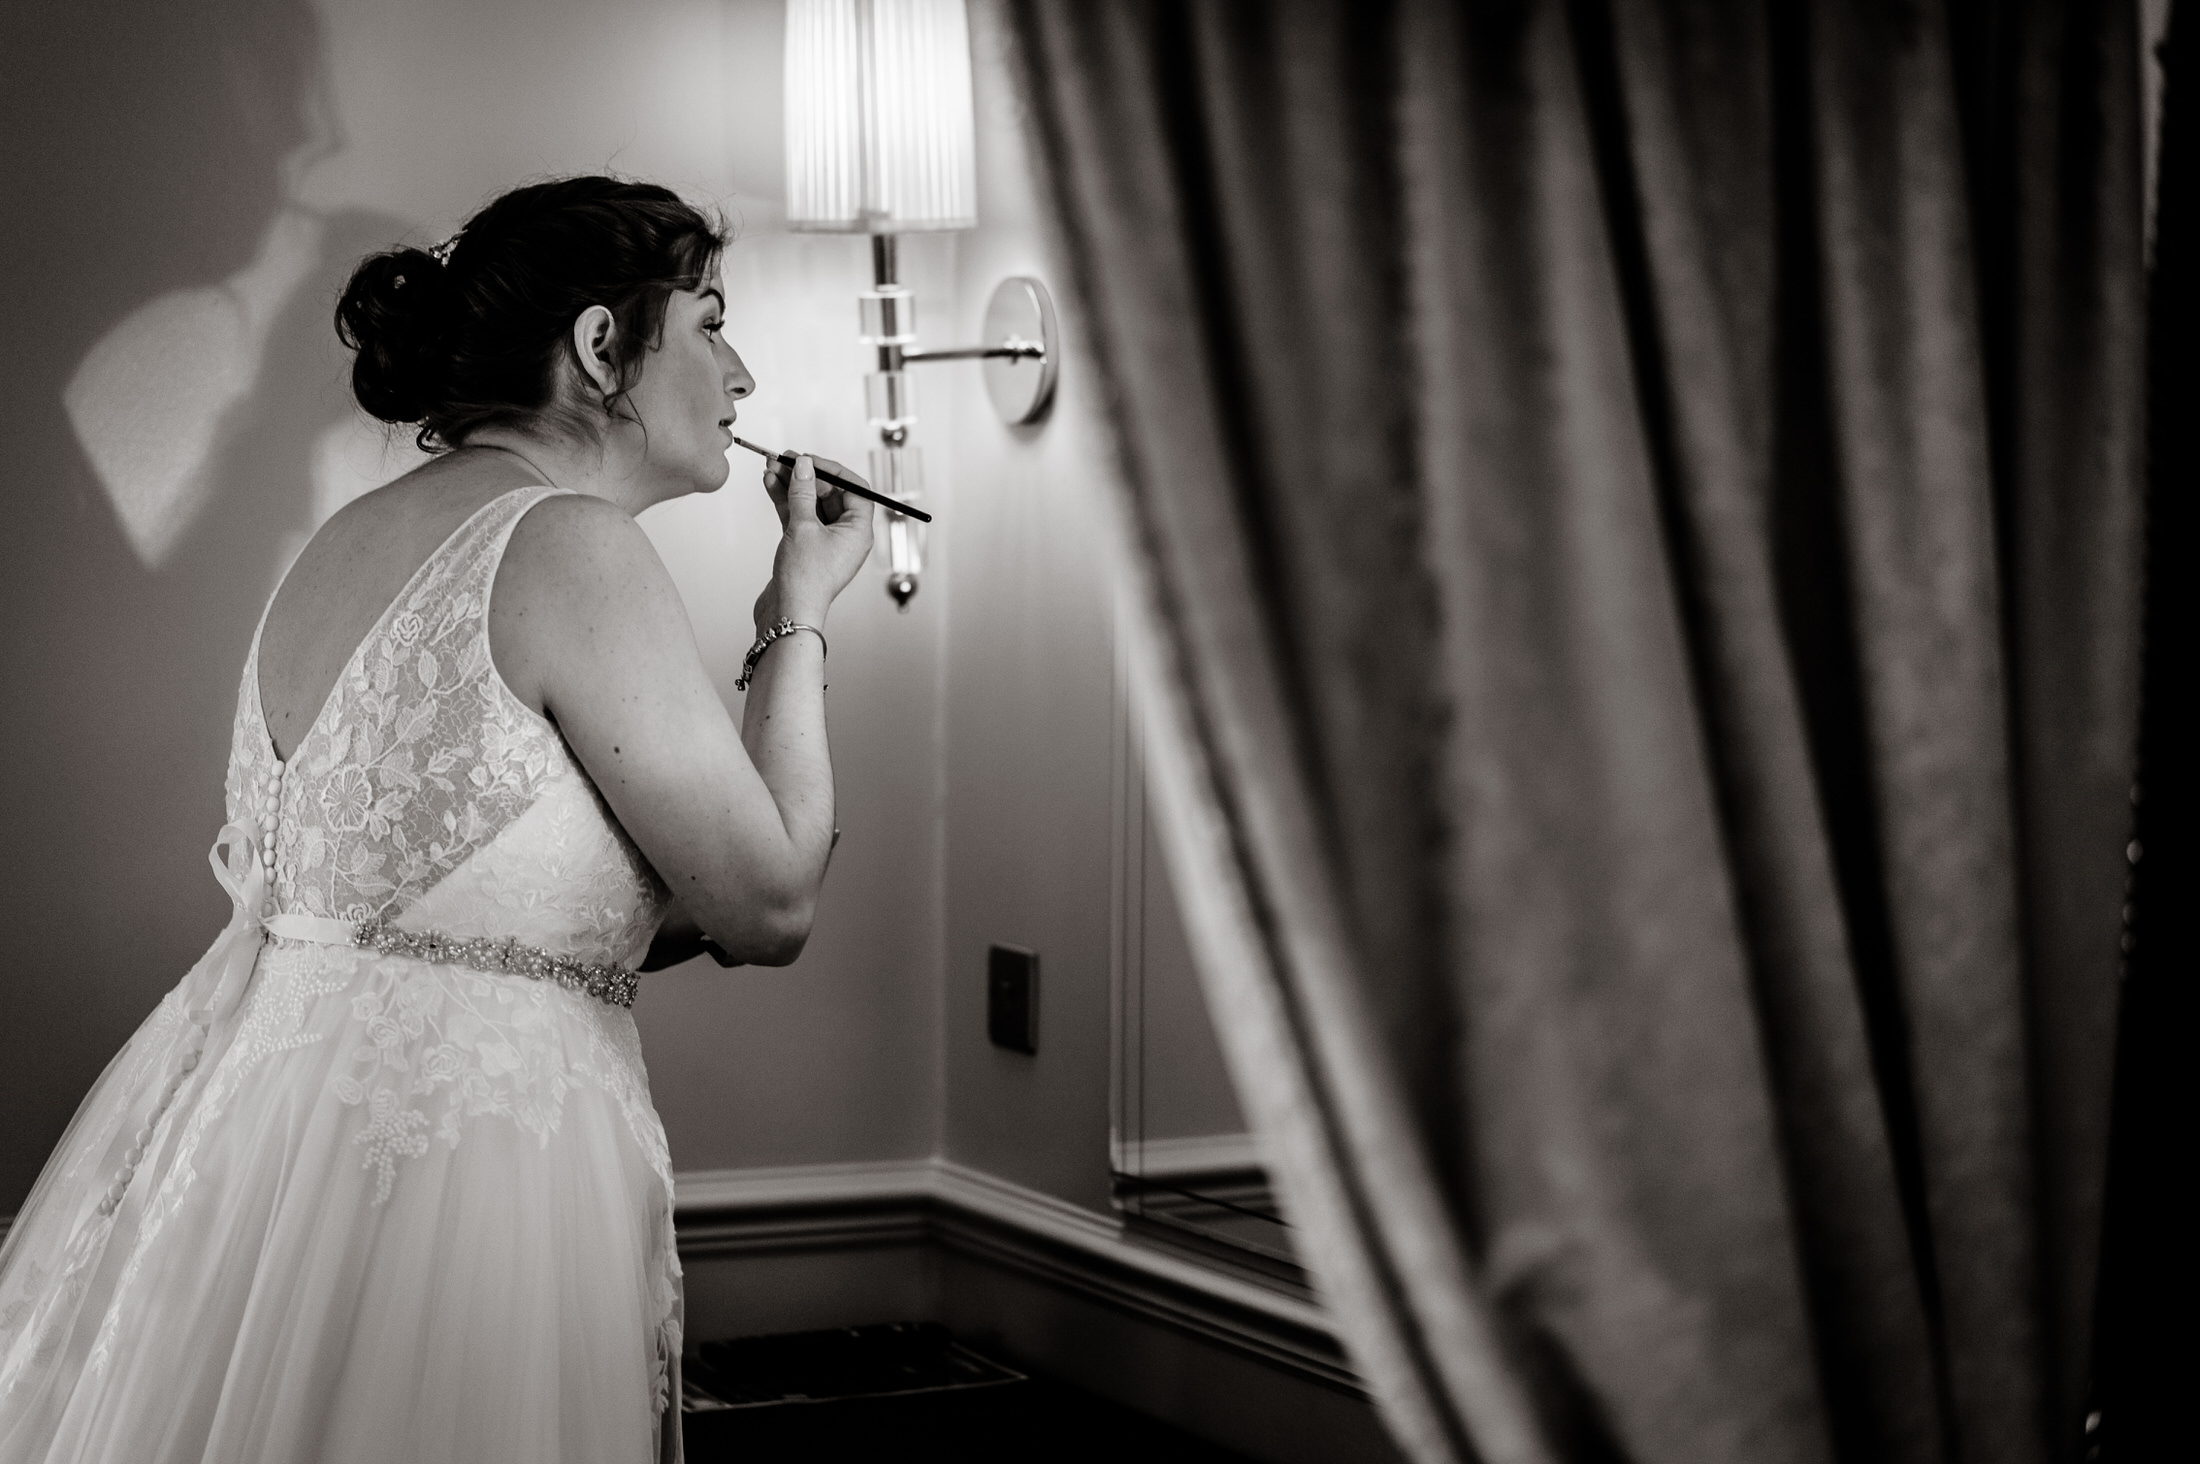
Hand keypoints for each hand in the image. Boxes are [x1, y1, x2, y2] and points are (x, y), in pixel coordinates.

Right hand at [758, 453, 875, 627]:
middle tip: (784, 459)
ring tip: (771, 467)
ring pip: (810, 504)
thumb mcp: (803, 526)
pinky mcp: (805, 548)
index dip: (833, 471)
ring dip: (792, 486)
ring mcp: (825, 542)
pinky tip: (770, 484)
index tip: (810, 460)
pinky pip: (798, 517)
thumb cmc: (804, 579)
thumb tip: (804, 465)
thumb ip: (803, 491)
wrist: (787, 613)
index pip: (855, 490)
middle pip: (830, 494)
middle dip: (806, 475)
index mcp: (859, 531)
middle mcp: (846, 536)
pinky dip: (785, 501)